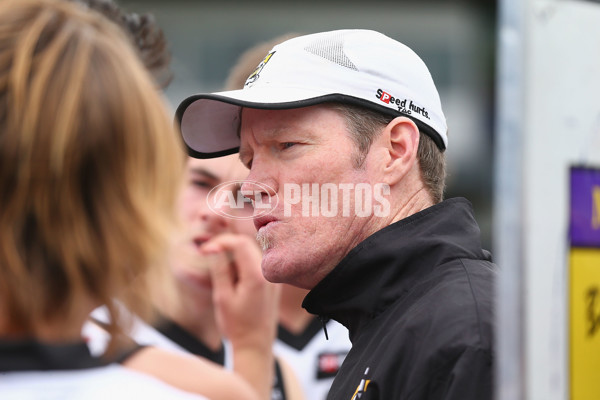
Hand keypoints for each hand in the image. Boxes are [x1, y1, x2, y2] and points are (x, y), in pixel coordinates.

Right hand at [201, 234, 279, 349]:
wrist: (255, 345)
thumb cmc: (236, 325)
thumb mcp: (222, 297)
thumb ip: (220, 269)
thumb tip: (214, 247)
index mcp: (256, 275)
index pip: (240, 243)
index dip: (221, 242)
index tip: (205, 250)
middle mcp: (268, 274)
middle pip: (247, 245)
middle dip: (227, 248)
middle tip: (209, 258)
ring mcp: (273, 278)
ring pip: (252, 254)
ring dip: (235, 258)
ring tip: (224, 279)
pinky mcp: (273, 283)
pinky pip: (257, 264)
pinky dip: (243, 266)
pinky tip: (235, 283)